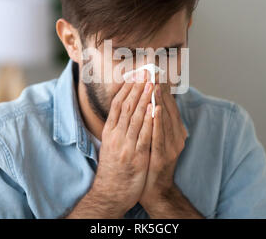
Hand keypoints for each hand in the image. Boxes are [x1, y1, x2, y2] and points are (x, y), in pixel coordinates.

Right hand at [90, 71, 153, 216]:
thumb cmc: (113, 168)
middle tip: (146, 72)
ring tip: (152, 83)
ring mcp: (126, 146)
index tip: (135, 75)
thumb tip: (126, 110)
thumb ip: (117, 128)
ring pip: (136, 117)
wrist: (110, 193)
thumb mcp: (111, 145)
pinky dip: (150, 120)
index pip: (118, 105)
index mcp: (109, 132)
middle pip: (127, 107)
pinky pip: (145, 135)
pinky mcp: (137, 156)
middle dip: (137, 88)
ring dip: (145, 99)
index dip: (127, 88)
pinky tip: (156, 108)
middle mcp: (116, 136)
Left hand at [139, 83, 187, 206]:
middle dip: (161, 90)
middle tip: (154, 72)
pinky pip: (159, 136)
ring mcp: (171, 147)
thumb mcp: (157, 138)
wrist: (154, 189)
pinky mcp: (163, 157)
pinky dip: (157, 122)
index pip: (170, 106)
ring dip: (159, 101)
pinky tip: (154, 110)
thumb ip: (158, 121)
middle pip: (169, 109)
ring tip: (155, 85)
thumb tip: (153, 99)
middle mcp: (177, 137)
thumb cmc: (153, 160)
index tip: (156, 72)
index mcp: (176, 131)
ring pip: (165, 120)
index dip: (164, 88)